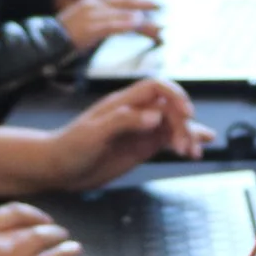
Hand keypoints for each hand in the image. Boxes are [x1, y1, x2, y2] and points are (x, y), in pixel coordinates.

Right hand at [0, 203, 80, 255]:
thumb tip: (4, 253)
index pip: (10, 211)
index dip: (30, 214)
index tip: (39, 219)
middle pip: (31, 225)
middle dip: (49, 227)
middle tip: (59, 232)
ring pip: (43, 241)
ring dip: (60, 240)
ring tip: (72, 244)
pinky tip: (71, 254)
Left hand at [42, 78, 212, 194]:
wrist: (57, 168)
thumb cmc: (70, 147)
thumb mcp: (94, 133)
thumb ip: (124, 121)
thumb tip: (154, 115)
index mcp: (124, 103)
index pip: (156, 87)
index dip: (175, 95)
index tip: (186, 113)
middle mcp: (135, 113)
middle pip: (170, 108)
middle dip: (183, 124)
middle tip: (184, 145)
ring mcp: (140, 130)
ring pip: (173, 125)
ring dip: (187, 135)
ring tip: (192, 153)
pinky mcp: (141, 147)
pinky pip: (168, 141)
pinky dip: (184, 143)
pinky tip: (198, 148)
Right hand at [59, 0, 162, 50]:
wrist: (46, 41)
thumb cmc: (65, 36)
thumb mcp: (86, 24)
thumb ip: (104, 22)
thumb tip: (124, 24)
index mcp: (92, 1)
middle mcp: (93, 4)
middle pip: (123, 1)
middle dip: (143, 2)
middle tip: (161, 5)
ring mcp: (91, 14)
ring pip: (121, 12)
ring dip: (140, 17)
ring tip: (156, 21)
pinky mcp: (90, 27)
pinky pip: (112, 24)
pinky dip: (125, 23)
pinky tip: (137, 23)